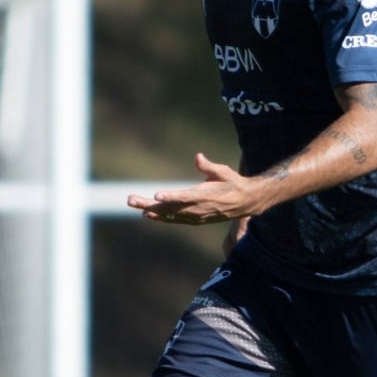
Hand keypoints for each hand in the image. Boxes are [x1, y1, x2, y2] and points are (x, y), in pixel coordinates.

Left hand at [126, 153, 267, 226]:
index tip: (156, 196)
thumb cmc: (234, 183)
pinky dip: (162, 217)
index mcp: (205, 196)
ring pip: (170, 215)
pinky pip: (175, 220)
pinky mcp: (195, 220)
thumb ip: (209, 166)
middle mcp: (198, 208)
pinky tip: (149, 214)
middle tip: (130, 199)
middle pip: (170, 208)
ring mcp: (196, 216)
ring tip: (134, 205)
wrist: (246, 202)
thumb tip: (198, 157)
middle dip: (149, 204)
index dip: (170, 197)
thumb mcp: (224, 172)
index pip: (184, 197)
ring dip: (152, 210)